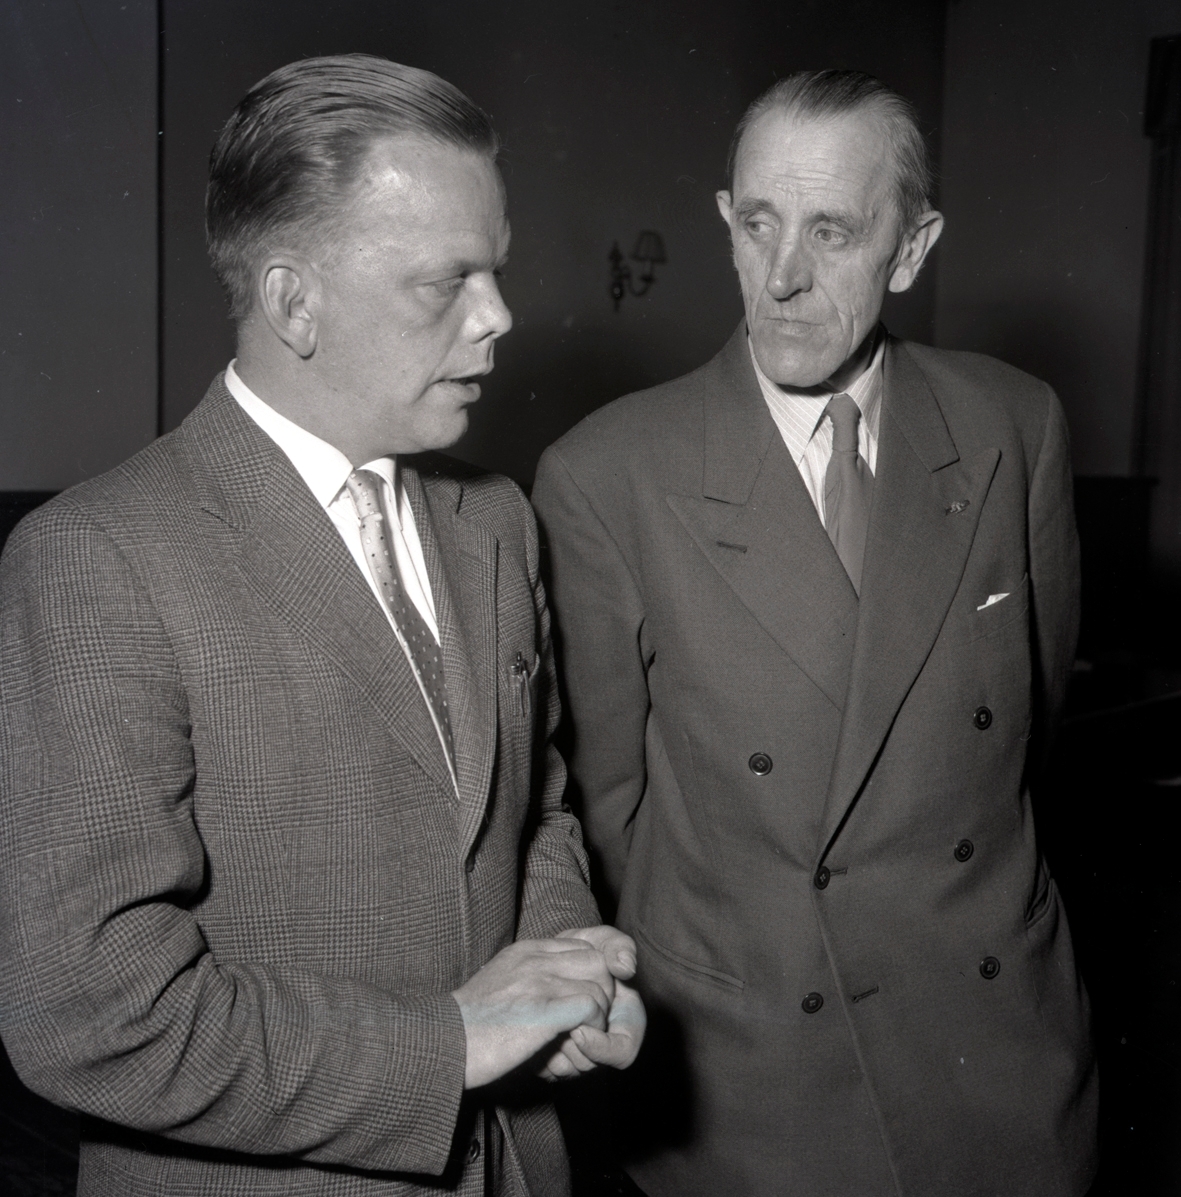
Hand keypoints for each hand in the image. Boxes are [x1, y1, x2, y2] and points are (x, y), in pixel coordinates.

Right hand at [453, 938, 616, 1088]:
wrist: (441, 1041)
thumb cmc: (468, 1023)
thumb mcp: (499, 983)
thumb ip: (528, 976)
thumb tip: (553, 989)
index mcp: (526, 950)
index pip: (583, 946)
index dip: (592, 976)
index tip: (584, 1003)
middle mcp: (536, 959)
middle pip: (597, 961)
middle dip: (601, 993)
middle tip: (587, 1021)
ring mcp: (540, 981)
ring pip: (600, 985)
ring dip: (598, 1015)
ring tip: (580, 1035)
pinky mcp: (544, 1010)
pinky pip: (591, 1008)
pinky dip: (592, 1029)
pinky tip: (573, 1042)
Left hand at [539, 925, 644, 1079]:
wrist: (549, 959)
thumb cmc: (584, 950)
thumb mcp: (603, 941)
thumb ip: (620, 948)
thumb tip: (626, 968)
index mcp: (624, 1023)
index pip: (622, 1053)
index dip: (601, 1047)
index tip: (579, 1030)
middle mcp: (602, 1043)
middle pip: (590, 1065)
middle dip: (570, 1045)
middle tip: (554, 1023)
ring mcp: (578, 1052)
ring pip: (564, 1070)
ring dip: (549, 1048)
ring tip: (540, 1023)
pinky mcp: (553, 1055)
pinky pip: (542, 1068)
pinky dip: (533, 1053)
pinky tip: (527, 1031)